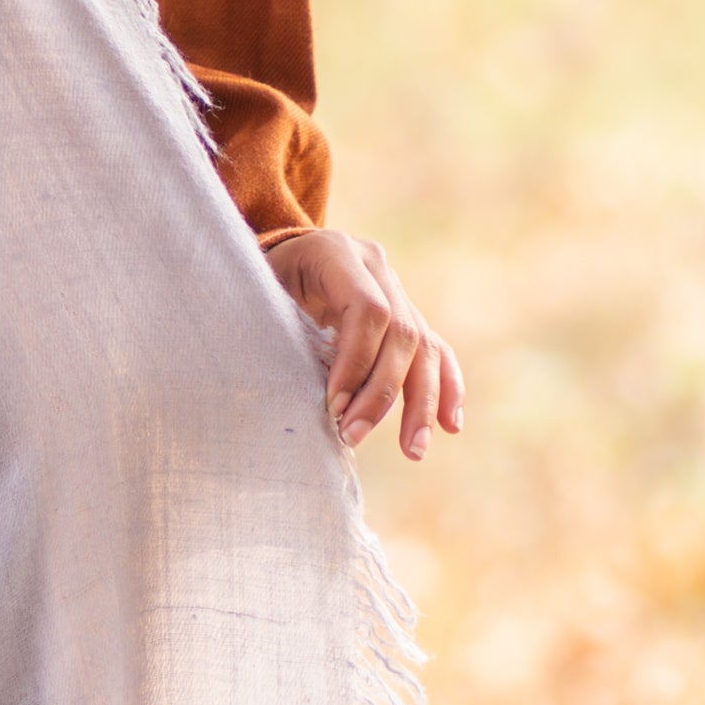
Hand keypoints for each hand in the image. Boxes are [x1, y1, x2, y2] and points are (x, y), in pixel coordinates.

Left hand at [261, 222, 463, 460]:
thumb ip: (276, 330)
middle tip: (351, 435)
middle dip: (381, 393)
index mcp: (336, 253)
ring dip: (421, 403)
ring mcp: (396, 288)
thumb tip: (299, 397)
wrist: (273, 258)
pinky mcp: (406, 313)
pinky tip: (450, 425)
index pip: (369, 310)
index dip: (356, 362)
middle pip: (403, 332)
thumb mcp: (256, 294)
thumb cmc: (255, 283)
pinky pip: (437, 350)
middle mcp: (375, 266)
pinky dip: (445, 388)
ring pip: (426, 347)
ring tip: (412, 450)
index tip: (331, 406)